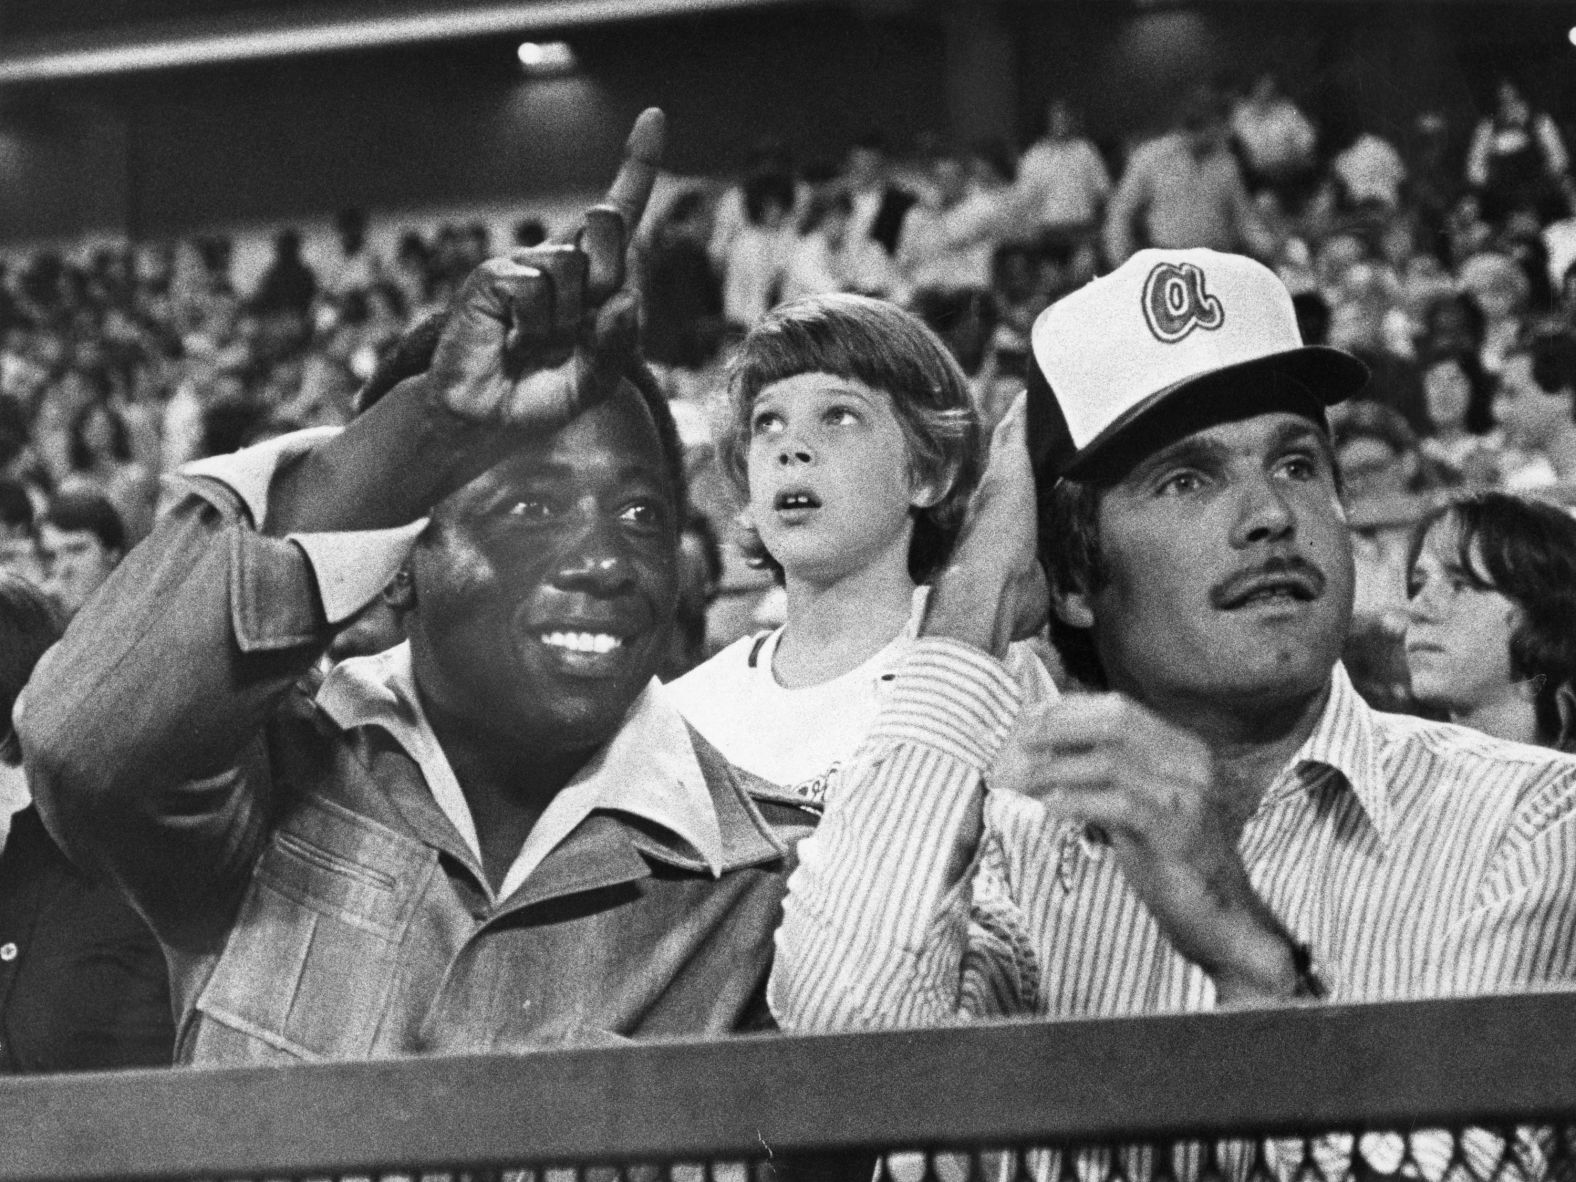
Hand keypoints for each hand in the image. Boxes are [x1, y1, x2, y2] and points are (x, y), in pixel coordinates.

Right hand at [426, 108, 664, 433]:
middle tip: (576, 319)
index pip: (621, 219)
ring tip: (535, 344)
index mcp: (594, 282)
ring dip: (562, 321)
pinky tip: (512, 339)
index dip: (637, 168)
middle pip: (608, 232)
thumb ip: (616, 346)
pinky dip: (532, 322)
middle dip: (607, 265)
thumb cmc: (540, 394)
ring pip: (572, 267)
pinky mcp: (493, 277)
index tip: (654, 118)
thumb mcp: (594, 381)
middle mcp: (561, 263)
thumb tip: (626, 298)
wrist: (484, 420)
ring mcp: (526, 266)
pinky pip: (533, 286)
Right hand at [923, 392, 1045, 654]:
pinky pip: (1016, 433)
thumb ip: (1050, 595)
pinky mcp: (1008, 471)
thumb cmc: (1004, 607)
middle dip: (1016, 442)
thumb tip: (1083, 615)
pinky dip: (1023, 414)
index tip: (1025, 467)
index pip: (1007, 500)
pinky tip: (1031, 393)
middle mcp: (991, 502)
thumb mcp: (1035, 599)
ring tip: (1033, 398)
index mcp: (997, 531)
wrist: (984, 599)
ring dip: (1020, 424)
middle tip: (1028, 416)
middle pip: (1008, 464)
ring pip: (1011, 444)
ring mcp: (998, 485)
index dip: (1016, 483)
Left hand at [1023, 693, 1301, 1003]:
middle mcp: (1191, 763)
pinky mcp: (1177, 831)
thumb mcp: (1139, 804)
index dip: (1068, 710)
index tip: (1028, 719)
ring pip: (1110, 761)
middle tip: (1018, 743)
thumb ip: (1108, 772)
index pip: (1119, 708)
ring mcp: (1188, 795)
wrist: (1219, 916)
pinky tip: (1048, 809)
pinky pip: (1117, 804)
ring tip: (1022, 781)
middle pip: (1114, 723)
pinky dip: (1076, 802)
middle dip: (1058, 728)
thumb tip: (1047, 745)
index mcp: (1183, 749)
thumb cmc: (1169, 859)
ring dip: (1057, 768)